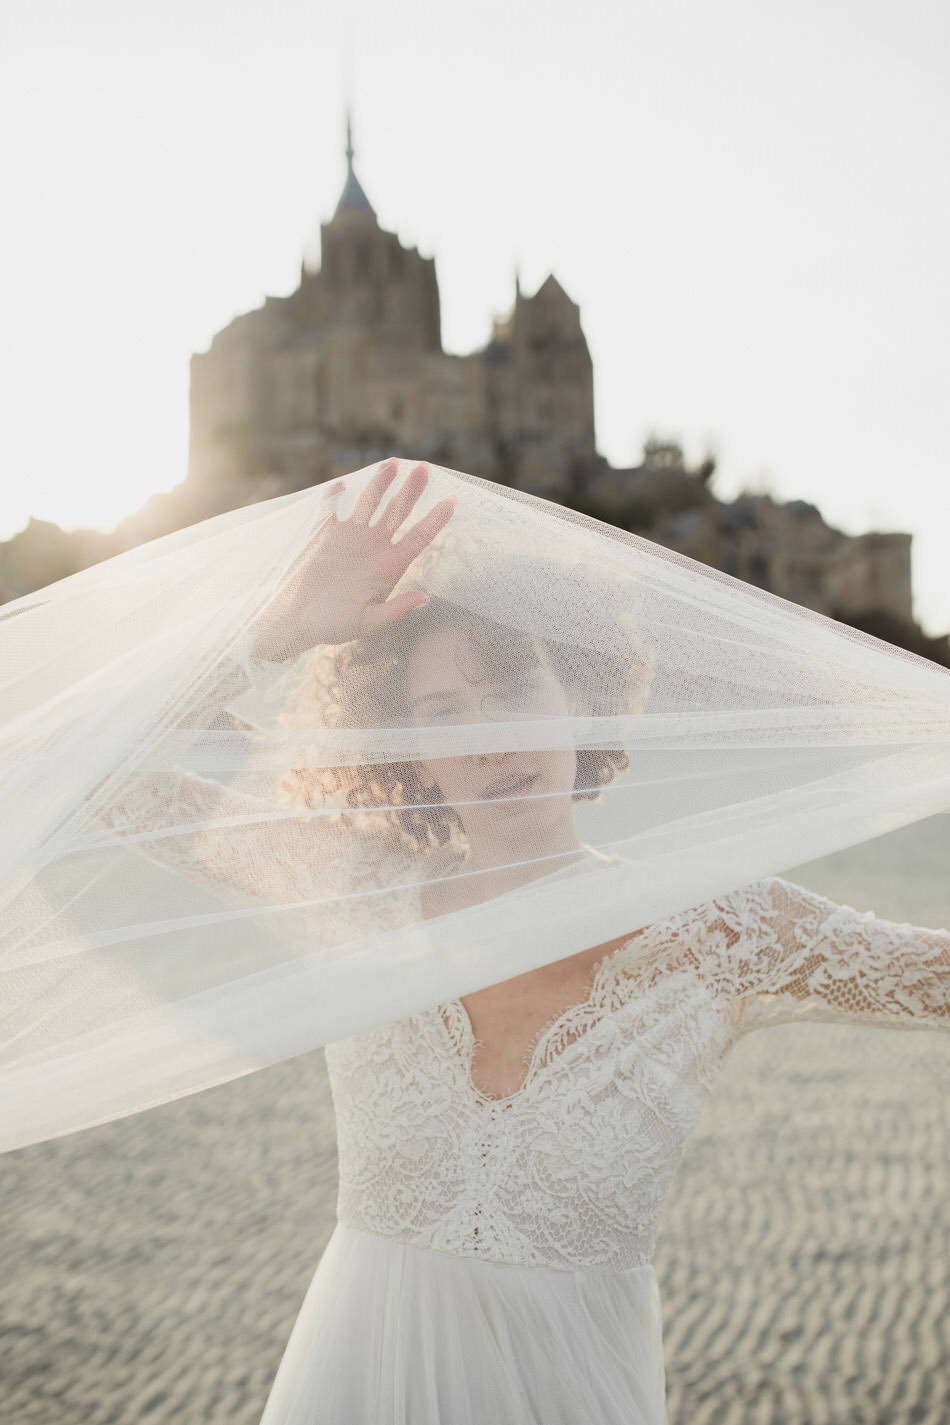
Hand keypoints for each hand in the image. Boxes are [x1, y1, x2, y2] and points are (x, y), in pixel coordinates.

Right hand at [251, 459, 456, 657]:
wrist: (298, 620)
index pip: (419, 537)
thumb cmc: (334, 626)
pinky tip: (340, 487)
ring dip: (381, 483)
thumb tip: (425, 598)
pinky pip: (331, 507)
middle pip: (398, 512)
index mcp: (390, 566)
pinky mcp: (326, 533)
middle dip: (411, 490)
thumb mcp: (368, 624)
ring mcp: (351, 536)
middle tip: (425, 469)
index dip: (436, 519)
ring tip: (393, 463)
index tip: (453, 501)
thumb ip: (396, 610)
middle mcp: (374, 546)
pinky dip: (334, 496)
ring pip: (370, 502)